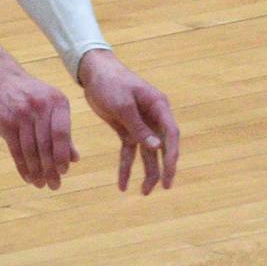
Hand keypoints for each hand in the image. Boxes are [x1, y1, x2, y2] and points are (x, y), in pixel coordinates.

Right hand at [0, 73, 77, 189]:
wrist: (4, 82)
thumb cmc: (36, 98)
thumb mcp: (53, 108)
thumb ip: (64, 133)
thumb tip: (75, 159)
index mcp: (57, 102)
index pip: (61, 133)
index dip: (62, 154)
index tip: (64, 171)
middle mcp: (38, 106)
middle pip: (45, 144)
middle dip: (50, 168)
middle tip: (54, 185)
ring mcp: (20, 114)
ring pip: (30, 149)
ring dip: (36, 170)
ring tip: (40, 184)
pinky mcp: (5, 122)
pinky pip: (15, 149)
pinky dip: (22, 166)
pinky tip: (28, 177)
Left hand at [78, 50, 179, 193]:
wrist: (93, 73)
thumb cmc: (111, 82)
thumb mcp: (122, 104)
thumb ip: (139, 126)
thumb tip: (156, 148)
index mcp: (159, 107)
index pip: (171, 135)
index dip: (172, 155)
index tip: (170, 173)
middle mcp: (153, 117)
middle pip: (162, 147)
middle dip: (163, 168)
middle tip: (163, 188)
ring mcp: (140, 125)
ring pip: (147, 153)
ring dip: (146, 172)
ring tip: (144, 192)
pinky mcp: (126, 129)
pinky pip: (129, 152)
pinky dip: (126, 167)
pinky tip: (123, 184)